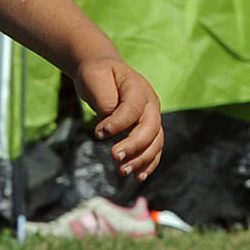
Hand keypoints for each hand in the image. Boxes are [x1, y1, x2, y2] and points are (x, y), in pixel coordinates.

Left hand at [76, 55, 163, 180]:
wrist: (105, 72)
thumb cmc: (98, 75)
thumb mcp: (95, 78)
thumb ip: (103, 100)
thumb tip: (108, 125)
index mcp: (138, 88)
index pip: (132, 109)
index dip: (117, 123)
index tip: (99, 133)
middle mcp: (151, 104)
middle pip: (150, 128)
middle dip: (133, 145)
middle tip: (114, 157)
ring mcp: (153, 117)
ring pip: (155, 142)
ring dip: (141, 159)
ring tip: (122, 171)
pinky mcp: (149, 130)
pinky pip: (154, 149)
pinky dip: (148, 164)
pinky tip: (138, 176)